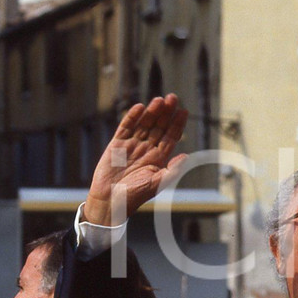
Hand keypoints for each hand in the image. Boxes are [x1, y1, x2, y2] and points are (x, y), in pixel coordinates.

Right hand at [83, 95, 188, 225]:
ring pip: (144, 124)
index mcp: (159, 157)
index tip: (184, 111)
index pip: (171, 136)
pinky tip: (139, 107)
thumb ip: (173, 170)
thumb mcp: (157, 183)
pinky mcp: (117, 144)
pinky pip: (126, 127)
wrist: (111, 200)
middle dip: (166, 113)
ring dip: (152, 112)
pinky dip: (132, 117)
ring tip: (160, 100)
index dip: (177, 124)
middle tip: (173, 98)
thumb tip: (187, 157)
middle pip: (159, 126)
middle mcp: (147, 149)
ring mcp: (132, 145)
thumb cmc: (135, 195)